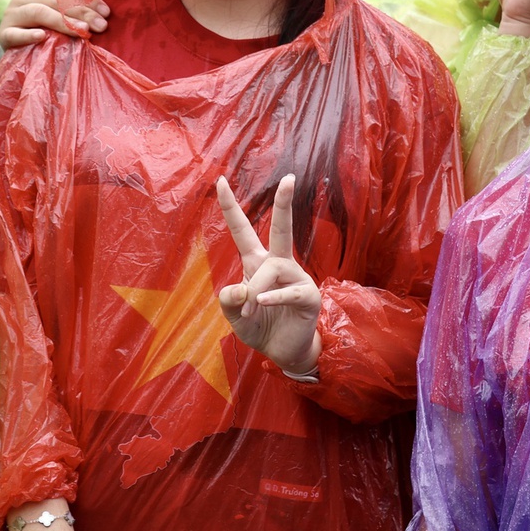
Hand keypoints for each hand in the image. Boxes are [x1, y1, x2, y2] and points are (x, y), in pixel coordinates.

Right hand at [0, 0, 109, 47]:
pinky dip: (28, 35)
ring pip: (39, 12)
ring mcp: (11, 13)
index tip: (106, 13)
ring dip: (63, 22)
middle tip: (101, 26)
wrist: (16, 45)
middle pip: (55, 0)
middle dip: (82, 12)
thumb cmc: (43, 25)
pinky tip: (42, 37)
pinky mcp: (4, 33)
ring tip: (83, 31)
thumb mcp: (57, 7)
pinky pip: (15, 34)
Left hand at [216, 174, 322, 375]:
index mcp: (257, 263)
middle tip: (289, 178)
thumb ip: (228, 301)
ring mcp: (296, 278)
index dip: (230, 207)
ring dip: (256, 289)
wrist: (285, 352)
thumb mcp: (234, 316)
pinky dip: (273, 297)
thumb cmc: (260, 327)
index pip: (242, 230)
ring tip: (249, 310)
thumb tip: (241, 289)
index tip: (221, 180)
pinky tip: (262, 302)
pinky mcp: (309, 296)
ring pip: (273, 269)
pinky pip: (291, 291)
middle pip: (281, 228)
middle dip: (284, 203)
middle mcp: (278, 264)